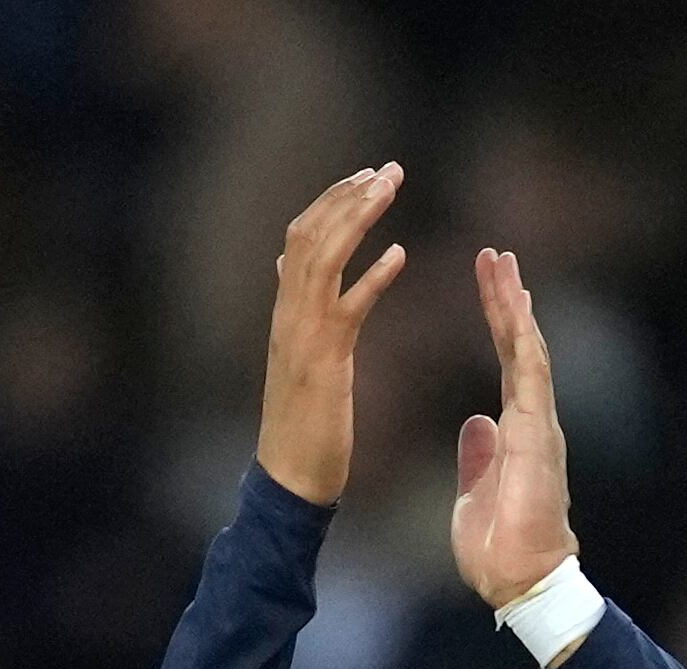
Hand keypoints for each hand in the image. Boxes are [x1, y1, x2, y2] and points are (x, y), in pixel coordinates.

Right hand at [254, 163, 406, 504]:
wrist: (288, 482)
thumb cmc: (301, 429)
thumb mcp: (298, 356)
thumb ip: (296, 310)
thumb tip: (288, 267)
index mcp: (285, 313)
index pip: (301, 238)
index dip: (333, 202)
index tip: (367, 176)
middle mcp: (287, 316)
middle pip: (309, 235)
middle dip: (348, 196)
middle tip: (388, 169)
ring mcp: (301, 337)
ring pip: (322, 258)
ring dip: (358, 218)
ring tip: (390, 188)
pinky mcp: (323, 364)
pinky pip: (347, 309)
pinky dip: (372, 277)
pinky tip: (401, 254)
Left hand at [451, 248, 578, 607]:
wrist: (520, 581)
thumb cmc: (500, 549)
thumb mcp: (476, 492)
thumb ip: (479, 456)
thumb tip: (476, 425)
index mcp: (517, 431)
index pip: (507, 363)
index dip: (497, 323)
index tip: (490, 286)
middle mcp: (533, 420)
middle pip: (519, 345)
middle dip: (506, 299)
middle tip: (494, 255)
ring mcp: (539, 423)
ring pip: (528, 349)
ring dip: (514, 304)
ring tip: (500, 262)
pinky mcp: (538, 432)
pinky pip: (531, 373)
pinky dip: (523, 334)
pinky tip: (516, 301)